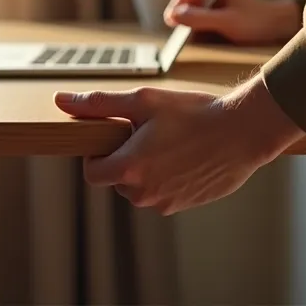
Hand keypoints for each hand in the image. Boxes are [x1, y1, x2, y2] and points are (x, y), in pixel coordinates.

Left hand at [54, 77, 305, 214]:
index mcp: (129, 168)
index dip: (98, 155)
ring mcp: (167, 202)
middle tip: (150, 133)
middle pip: (118, 180)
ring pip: (142, 188)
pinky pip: (165, 193)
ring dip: (148, 169)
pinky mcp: (186, 204)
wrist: (243, 131)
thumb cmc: (194, 113)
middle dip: (126, 159)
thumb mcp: (143, 101)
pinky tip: (187, 156)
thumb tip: (62, 101)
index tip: (115, 138)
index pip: (92, 173)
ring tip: (173, 143)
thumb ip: (99, 104)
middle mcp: (145, 193)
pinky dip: (169, 177)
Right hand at [164, 0, 298, 44]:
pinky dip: (203, 38)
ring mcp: (218, 12)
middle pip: (188, 9)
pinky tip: (208, 45)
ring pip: (195, 22)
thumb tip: (174, 15)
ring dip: (193, 33)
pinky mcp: (222, 24)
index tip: (169, 22)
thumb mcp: (227, 22)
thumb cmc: (257, 21)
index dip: (175, 8)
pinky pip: (205, 31)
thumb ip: (200, 18)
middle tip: (181, 39)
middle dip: (184, 23)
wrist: (281, 29)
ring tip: (197, 43)